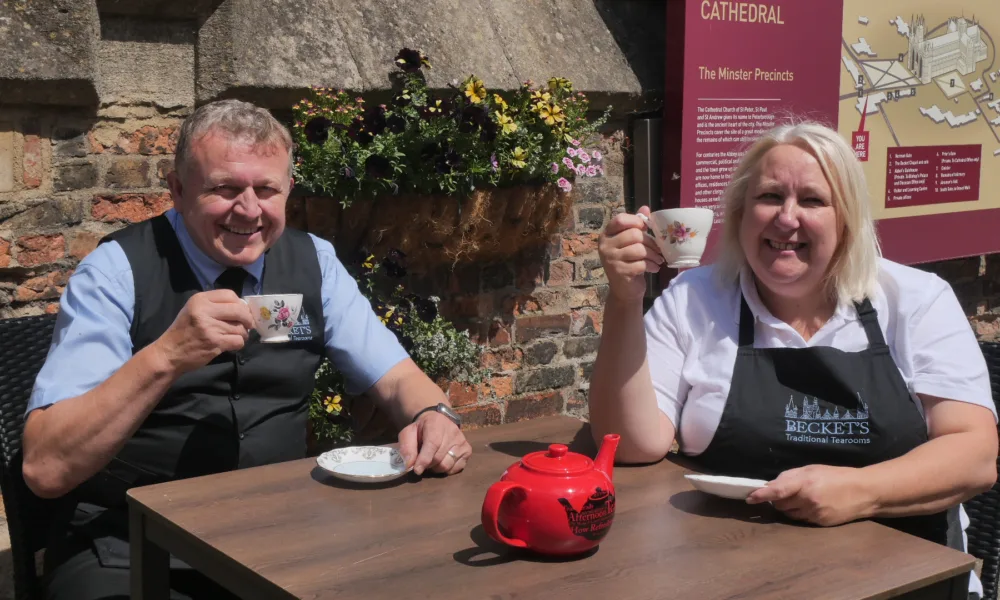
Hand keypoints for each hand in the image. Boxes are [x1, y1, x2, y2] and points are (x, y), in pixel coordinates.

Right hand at [153, 290, 254, 373]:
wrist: (169, 353)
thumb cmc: (183, 331)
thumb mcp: (193, 310)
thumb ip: (214, 305)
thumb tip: (242, 307)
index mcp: (199, 300)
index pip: (230, 295)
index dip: (240, 304)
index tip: (241, 312)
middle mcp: (204, 310)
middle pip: (239, 310)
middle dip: (247, 318)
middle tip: (247, 325)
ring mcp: (210, 327)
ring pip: (240, 327)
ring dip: (242, 333)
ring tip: (234, 336)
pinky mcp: (215, 342)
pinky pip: (238, 340)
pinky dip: (238, 343)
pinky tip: (230, 344)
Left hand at [398, 411, 470, 475]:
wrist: (437, 421)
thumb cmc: (421, 429)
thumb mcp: (408, 433)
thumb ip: (406, 448)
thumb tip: (408, 466)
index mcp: (436, 424)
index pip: (433, 444)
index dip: (424, 459)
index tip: (417, 470)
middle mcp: (452, 431)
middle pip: (439, 458)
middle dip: (427, 465)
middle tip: (421, 462)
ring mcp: (462, 441)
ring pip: (447, 465)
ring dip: (436, 468)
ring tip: (431, 461)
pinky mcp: (467, 450)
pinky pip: (457, 468)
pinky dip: (447, 469)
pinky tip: (442, 461)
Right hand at [598, 206, 664, 301]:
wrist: (624, 290)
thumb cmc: (628, 262)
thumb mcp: (631, 242)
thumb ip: (636, 225)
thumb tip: (645, 208)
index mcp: (606, 235)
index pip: (620, 220)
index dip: (636, 221)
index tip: (645, 228)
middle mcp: (605, 246)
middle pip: (634, 234)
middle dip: (651, 242)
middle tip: (657, 249)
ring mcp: (611, 260)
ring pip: (639, 250)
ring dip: (653, 255)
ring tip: (657, 259)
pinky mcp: (619, 272)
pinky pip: (641, 264)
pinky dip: (652, 266)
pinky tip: (654, 268)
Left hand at [746, 465, 875, 526]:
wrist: (864, 492)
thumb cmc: (836, 476)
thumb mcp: (812, 469)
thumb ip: (790, 476)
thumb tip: (771, 485)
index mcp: (805, 482)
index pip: (777, 491)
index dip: (762, 495)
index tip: (750, 498)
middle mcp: (808, 500)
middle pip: (780, 504)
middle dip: (777, 499)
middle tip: (784, 492)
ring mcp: (814, 514)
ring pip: (788, 514)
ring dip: (787, 507)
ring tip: (800, 497)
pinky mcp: (819, 523)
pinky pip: (800, 520)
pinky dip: (799, 513)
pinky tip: (809, 505)